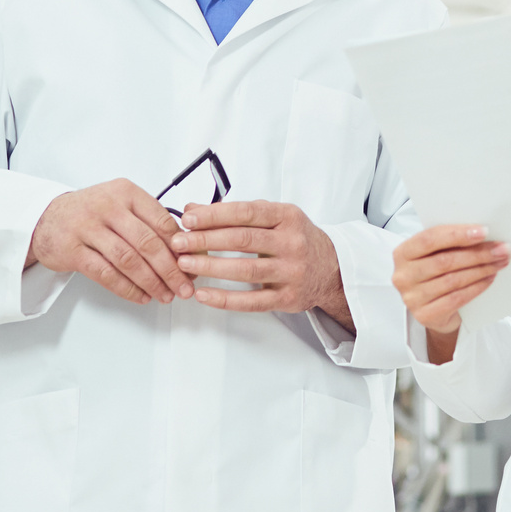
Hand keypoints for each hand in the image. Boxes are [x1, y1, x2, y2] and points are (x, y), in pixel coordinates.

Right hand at [27, 179, 194, 304]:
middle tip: (184, 286)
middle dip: (170, 269)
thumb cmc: (91, 212)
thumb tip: (186, 249)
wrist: (46, 218)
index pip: (161, 220)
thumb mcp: (121, 204)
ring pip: (128, 260)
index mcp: (126, 192)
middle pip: (147, 243)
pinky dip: (127, 288)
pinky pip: (105, 274)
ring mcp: (87, 228)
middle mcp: (108, 207)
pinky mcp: (72, 250)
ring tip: (165, 295)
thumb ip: (149, 221)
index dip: (181, 246)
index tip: (192, 264)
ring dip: (151, 282)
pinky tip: (141, 296)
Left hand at [166, 200, 348, 323]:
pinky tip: (203, 294)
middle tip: (178, 243)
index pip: (247, 213)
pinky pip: (252, 302)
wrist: (332, 269)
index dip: (215, 215)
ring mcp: (291, 272)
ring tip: (184, 264)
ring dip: (211, 267)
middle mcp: (292, 243)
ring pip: (246, 270)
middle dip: (206, 240)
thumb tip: (193, 209)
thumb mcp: (274, 218)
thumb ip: (236, 213)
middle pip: (243, 240)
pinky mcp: (288, 298)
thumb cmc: (296, 239)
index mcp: (288, 217)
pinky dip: (225, 299)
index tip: (189, 219)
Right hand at [392, 225, 508, 363]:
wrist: (432, 311)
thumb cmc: (435, 275)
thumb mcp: (435, 255)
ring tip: (499, 263)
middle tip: (501, 249)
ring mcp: (412, 298)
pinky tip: (489, 279)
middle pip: (445, 261)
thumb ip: (449, 243)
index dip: (457, 234)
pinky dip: (477, 287)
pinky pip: (456, 299)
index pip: (429, 239)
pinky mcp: (425, 315)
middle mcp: (403, 276)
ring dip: (481, 270)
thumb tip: (482, 234)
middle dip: (478, 253)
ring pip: (453, 280)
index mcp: (403, 253)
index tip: (484, 231)